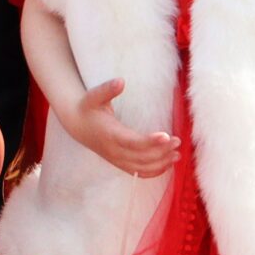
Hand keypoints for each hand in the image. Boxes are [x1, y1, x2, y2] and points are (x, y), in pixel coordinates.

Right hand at [59, 78, 178, 177]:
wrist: (77, 125)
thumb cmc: (88, 108)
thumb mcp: (95, 96)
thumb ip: (108, 89)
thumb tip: (121, 81)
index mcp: (110, 134)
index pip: (132, 142)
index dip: (150, 141)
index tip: (166, 135)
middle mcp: (114, 150)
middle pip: (141, 157)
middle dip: (161, 151)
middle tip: (177, 141)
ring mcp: (117, 160)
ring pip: (142, 168)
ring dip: (161, 163)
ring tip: (177, 154)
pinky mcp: (120, 163)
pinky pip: (139, 173)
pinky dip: (154, 171)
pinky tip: (167, 163)